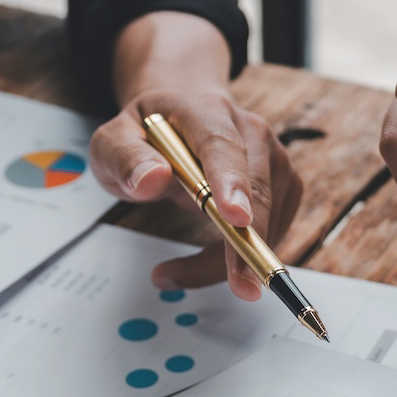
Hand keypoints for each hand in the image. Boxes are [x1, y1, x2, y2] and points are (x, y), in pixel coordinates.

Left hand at [91, 12, 301, 300]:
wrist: (181, 114)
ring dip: (232, 260)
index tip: (235, 217)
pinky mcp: (283, 186)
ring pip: (268, 220)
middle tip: (240, 286)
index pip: (221, 146)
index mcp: (204, 111)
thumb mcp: (113, 140)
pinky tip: (205, 263)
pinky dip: (240, 258)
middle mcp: (250, 131)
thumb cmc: (149, 132)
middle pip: (256, 190)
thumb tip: (151, 179)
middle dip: (249, 243)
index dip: (231, 182)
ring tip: (174, 273)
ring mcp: (273, 159)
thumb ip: (124, 157)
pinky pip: (271, 233)